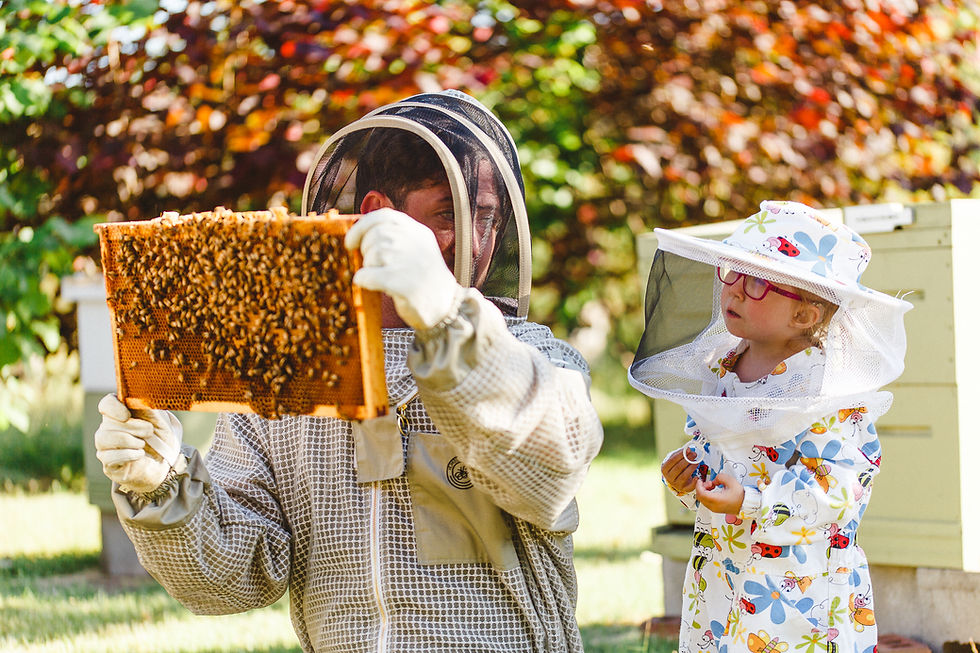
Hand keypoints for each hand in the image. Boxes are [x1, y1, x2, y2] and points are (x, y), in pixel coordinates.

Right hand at [94, 394, 183, 494]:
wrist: (165, 464)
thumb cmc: (160, 439)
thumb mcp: (159, 422)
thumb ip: (149, 409)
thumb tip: (140, 398)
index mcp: (120, 414)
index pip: (106, 404)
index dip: (113, 407)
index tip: (127, 414)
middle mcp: (108, 429)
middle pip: (108, 422)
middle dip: (133, 427)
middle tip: (149, 431)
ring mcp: (105, 447)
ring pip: (104, 438)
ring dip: (129, 440)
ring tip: (143, 444)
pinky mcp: (108, 464)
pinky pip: (109, 457)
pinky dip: (128, 454)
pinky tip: (140, 454)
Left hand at [345, 208, 461, 329]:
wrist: (446, 307)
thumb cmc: (425, 280)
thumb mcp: (417, 250)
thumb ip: (395, 238)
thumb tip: (360, 236)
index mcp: (418, 232)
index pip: (384, 216)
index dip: (362, 227)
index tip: (351, 241)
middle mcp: (415, 242)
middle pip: (375, 235)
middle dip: (366, 251)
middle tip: (373, 265)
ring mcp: (409, 262)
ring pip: (371, 255)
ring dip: (369, 267)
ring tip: (382, 278)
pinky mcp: (402, 283)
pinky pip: (368, 275)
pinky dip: (364, 280)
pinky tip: (373, 285)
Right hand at [661, 448, 698, 494]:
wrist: (677, 480)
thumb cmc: (676, 467)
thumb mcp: (675, 460)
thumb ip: (680, 454)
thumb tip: (688, 449)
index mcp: (664, 469)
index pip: (672, 460)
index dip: (680, 455)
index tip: (688, 450)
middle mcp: (669, 478)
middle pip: (678, 468)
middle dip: (687, 460)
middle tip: (694, 454)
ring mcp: (676, 484)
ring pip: (684, 475)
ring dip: (692, 467)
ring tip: (697, 461)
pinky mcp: (684, 489)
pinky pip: (690, 486)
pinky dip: (694, 481)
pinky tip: (697, 476)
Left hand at [695, 472, 744, 514]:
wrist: (745, 504)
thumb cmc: (740, 496)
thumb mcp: (731, 481)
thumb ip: (720, 477)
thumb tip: (715, 480)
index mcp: (716, 500)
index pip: (701, 493)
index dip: (698, 485)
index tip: (700, 480)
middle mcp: (714, 506)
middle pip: (700, 497)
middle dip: (701, 488)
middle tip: (708, 483)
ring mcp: (714, 509)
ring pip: (702, 500)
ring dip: (704, 491)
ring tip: (712, 486)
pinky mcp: (716, 509)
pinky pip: (706, 502)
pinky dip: (707, 495)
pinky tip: (713, 491)